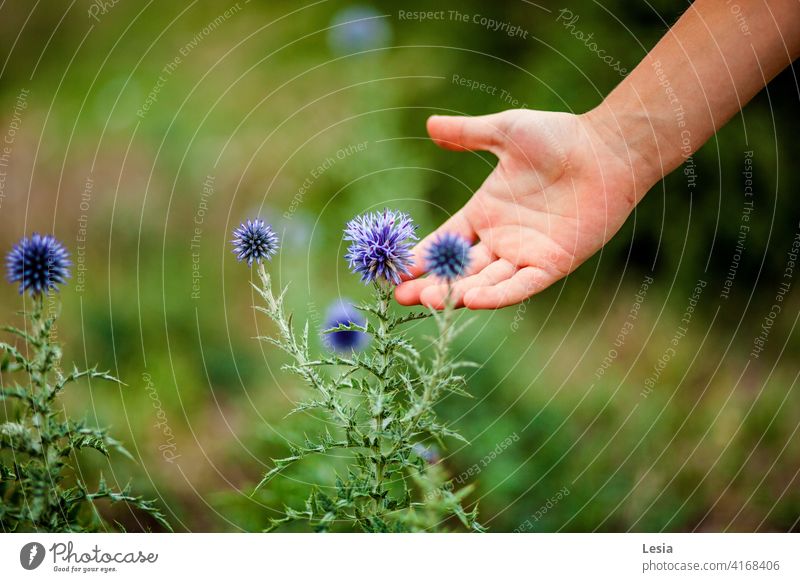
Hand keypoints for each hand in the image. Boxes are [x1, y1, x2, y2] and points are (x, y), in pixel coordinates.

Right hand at [395, 108, 654, 308]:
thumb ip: (467, 133)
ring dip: (456, 292)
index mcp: (485, 212)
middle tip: (402, 295)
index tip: (396, 269)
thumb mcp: (506, 132)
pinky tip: (471, 300)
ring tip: (427, 300)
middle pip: (459, 268)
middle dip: (432, 283)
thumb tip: (429, 124)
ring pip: (484, 281)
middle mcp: (501, 238)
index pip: (445, 241)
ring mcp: (525, 253)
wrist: (607, 150)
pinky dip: (498, 295)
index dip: (422, 256)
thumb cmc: (559, 137)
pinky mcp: (551, 264)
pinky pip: (521, 285)